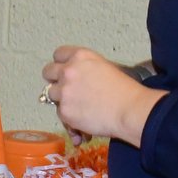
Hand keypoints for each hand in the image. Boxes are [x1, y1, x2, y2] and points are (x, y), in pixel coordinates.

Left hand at [41, 46, 164, 145]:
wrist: (129, 109)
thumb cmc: (125, 90)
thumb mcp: (105, 68)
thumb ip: (86, 69)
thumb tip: (77, 79)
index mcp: (80, 56)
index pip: (59, 54)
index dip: (61, 64)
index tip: (64, 71)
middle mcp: (68, 71)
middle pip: (48, 71)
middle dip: (54, 80)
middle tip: (64, 88)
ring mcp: (64, 91)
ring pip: (51, 94)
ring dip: (62, 100)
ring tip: (79, 107)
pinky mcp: (64, 111)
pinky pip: (60, 114)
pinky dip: (70, 119)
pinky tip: (83, 123)